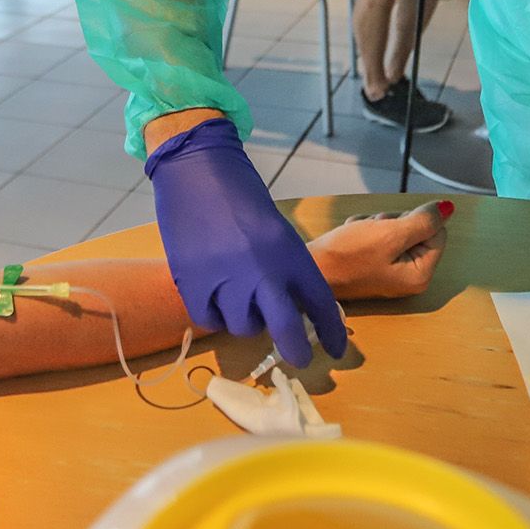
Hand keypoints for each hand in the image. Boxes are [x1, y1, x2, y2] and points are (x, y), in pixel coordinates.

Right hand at [145, 117, 347, 366]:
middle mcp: (262, 271)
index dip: (331, 330)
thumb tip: (291, 306)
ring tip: (243, 302)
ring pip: (243, 327)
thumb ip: (285, 267)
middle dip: (296, 350)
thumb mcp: (275, 229)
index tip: (336, 348)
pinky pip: (210, 320)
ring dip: (248, 322)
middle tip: (300, 359)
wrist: (196, 170)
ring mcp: (226, 281)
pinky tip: (217, 301)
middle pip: (285, 329)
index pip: (320, 302)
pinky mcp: (193, 284)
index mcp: (290, 252)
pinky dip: (216, 316)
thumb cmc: (239, 194)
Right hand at [308, 201, 451, 299]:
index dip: (415, 221)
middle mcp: (409, 276)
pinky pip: (379, 236)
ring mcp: (391, 271)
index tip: (390, 228)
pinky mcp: (374, 265)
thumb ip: (423, 221)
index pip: (437, 231)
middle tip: (372, 232)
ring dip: (376, 224)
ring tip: (359, 235)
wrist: (308, 271)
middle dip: (392, 222)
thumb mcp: (390, 234)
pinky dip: (365, 231)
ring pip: (395, 229)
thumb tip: (449, 209)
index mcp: (420, 274)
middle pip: (416, 230)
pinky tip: (352, 239)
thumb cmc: (348, 254)